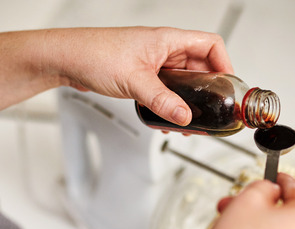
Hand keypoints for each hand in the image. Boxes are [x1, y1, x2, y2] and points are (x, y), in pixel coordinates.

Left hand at [45, 27, 232, 125]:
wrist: (66, 59)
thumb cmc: (94, 54)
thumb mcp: (134, 81)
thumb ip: (162, 101)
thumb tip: (184, 116)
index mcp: (168, 40)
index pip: (211, 46)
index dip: (225, 65)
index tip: (228, 88)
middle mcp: (163, 50)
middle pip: (200, 68)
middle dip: (206, 92)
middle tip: (209, 112)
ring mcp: (152, 63)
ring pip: (182, 82)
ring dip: (187, 102)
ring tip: (187, 122)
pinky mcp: (141, 76)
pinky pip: (165, 90)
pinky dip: (169, 105)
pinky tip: (164, 119)